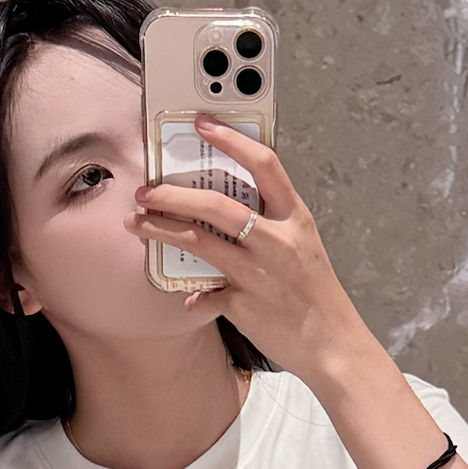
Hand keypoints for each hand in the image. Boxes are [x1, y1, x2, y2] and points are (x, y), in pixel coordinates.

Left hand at [124, 118, 375, 384]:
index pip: (264, 165)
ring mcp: (258, 273)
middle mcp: (276, 241)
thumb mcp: (302, 247)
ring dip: (161, 229)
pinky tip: (186, 297)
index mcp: (295, 219)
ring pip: (198, 241)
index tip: (202, 125)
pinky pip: (206, 294)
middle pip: (216, 205)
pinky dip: (194, 295)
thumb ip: (271, 224)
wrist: (331, 343)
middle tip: (146, 191)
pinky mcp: (243, 304)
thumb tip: (228, 212)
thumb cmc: (315, 294)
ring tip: (137, 222)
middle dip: (173, 194)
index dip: (231, 140)